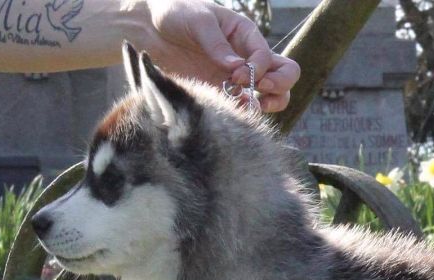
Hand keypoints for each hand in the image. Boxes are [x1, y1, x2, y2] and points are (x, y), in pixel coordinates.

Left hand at [139, 0, 299, 112]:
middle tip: (258, 91)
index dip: (257, 70)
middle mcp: (248, 56)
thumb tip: (238, 67)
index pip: (267, 57)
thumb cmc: (175, 13)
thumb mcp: (197, 20)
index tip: (235, 74)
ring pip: (274, 95)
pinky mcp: (224, 92)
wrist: (148, 27)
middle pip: (286, 75)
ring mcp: (238, 77)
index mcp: (246, 34)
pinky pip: (247, 107)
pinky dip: (246, 112)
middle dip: (278, 86)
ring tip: (248, 105)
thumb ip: (217, 44)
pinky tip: (232, 110)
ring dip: (269, 103)